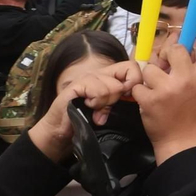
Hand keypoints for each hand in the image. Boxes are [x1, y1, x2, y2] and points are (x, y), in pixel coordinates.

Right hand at [27, 60, 143, 163]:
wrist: (61, 129)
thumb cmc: (86, 118)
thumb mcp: (108, 107)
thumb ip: (120, 98)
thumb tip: (135, 94)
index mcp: (109, 76)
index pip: (132, 66)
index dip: (135, 81)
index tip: (128, 97)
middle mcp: (99, 73)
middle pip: (125, 75)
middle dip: (119, 96)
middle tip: (106, 106)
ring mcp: (88, 77)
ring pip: (113, 87)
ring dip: (105, 103)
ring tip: (94, 108)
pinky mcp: (77, 85)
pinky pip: (99, 92)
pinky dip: (96, 103)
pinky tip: (88, 106)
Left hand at [134, 32, 195, 164]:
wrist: (184, 142)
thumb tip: (189, 51)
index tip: (195, 30)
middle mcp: (187, 79)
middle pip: (175, 49)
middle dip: (167, 52)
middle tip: (165, 60)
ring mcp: (167, 89)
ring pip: (151, 68)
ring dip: (150, 76)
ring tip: (154, 87)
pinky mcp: (150, 100)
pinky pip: (138, 86)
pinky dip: (140, 93)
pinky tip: (147, 100)